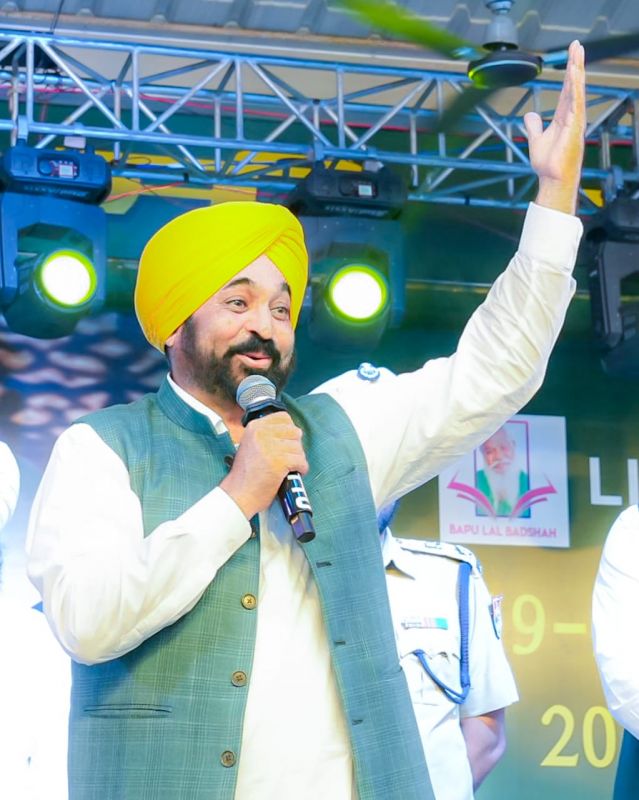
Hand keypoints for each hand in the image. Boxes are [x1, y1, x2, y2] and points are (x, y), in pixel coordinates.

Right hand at [219, 412, 307, 519]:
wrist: (238, 495)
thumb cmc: (246, 474)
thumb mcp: (250, 445)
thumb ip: (267, 436)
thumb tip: (292, 431)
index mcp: (254, 427)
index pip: (283, 417)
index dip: (289, 430)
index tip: (287, 442)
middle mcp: (262, 433)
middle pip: (294, 431)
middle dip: (295, 446)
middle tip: (288, 457)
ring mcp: (271, 447)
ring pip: (299, 447)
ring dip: (298, 459)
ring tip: (289, 467)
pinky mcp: (280, 461)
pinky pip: (301, 461)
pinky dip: (301, 469)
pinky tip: (293, 473)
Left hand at [524, 40, 585, 214]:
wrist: (553, 179)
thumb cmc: (549, 164)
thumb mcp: (536, 140)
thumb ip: (534, 126)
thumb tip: (530, 114)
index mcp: (563, 117)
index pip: (566, 89)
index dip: (568, 72)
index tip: (571, 55)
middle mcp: (572, 116)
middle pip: (574, 85)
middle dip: (575, 64)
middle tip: (577, 45)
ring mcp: (575, 121)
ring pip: (577, 91)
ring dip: (577, 72)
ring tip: (577, 53)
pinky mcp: (575, 128)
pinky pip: (575, 104)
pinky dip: (575, 89)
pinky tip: (575, 76)